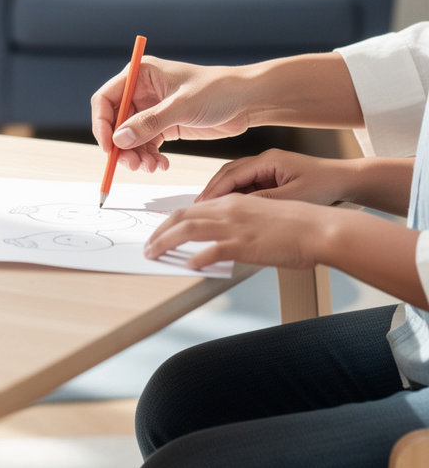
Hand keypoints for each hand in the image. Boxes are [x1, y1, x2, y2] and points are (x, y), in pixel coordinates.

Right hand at [90, 58, 250, 171]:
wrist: (247, 100)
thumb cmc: (217, 90)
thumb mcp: (182, 106)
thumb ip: (149, 123)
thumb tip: (119, 139)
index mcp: (141, 74)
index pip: (106, 99)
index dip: (102, 124)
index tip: (108, 147)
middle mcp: (142, 91)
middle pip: (116, 123)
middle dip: (122, 146)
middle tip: (133, 165)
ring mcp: (152, 110)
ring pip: (130, 138)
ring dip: (137, 155)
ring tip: (151, 167)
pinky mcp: (164, 125)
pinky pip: (146, 145)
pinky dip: (150, 157)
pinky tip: (162, 165)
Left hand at [143, 194, 328, 270]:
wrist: (319, 228)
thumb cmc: (296, 226)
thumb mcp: (260, 218)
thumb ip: (238, 226)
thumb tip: (220, 243)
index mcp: (233, 202)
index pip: (191, 208)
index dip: (171, 220)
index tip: (159, 231)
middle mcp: (229, 210)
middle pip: (182, 216)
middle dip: (159, 231)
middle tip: (147, 245)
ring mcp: (235, 226)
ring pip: (188, 230)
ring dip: (166, 242)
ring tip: (153, 254)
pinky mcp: (244, 244)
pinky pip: (212, 251)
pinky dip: (197, 258)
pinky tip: (189, 266)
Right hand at [196, 149, 357, 205]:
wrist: (347, 180)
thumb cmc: (325, 185)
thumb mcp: (293, 196)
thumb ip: (265, 199)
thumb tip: (239, 206)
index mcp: (268, 160)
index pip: (232, 174)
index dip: (215, 189)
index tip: (201, 203)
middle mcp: (265, 161)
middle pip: (229, 173)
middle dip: (213, 190)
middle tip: (198, 207)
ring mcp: (268, 168)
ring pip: (237, 179)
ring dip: (223, 193)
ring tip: (209, 210)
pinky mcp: (272, 177)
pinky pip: (248, 185)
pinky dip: (237, 197)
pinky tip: (231, 209)